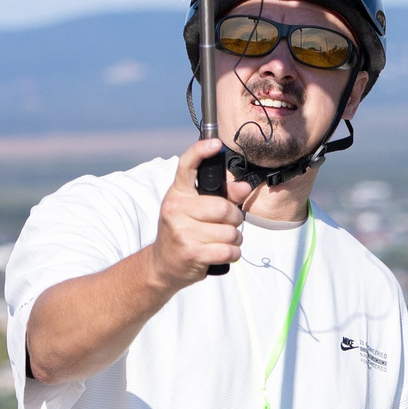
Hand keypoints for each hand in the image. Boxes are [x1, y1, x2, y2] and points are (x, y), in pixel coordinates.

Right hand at [151, 139, 245, 287]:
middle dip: (234, 219)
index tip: (215, 143)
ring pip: (230, 231)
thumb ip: (224, 196)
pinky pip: (229, 250)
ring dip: (234, 239)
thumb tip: (244, 186)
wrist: (163, 265)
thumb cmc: (185, 232)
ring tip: (221, 241)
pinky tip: (221, 254)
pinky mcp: (191, 252)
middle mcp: (176, 209)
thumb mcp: (197, 211)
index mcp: (178, 194)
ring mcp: (181, 231)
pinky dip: (232, 254)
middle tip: (227, 224)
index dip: (201, 152)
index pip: (186, 166)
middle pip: (224, 208)